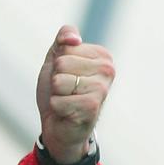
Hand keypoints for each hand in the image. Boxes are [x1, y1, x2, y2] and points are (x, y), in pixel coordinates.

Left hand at [35, 25, 114, 163]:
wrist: (59, 126)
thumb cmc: (59, 91)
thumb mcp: (56, 59)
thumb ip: (63, 38)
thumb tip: (73, 39)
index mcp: (102, 55)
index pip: (66, 46)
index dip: (57, 63)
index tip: (67, 75)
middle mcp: (107, 70)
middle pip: (62, 62)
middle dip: (56, 78)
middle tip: (65, 91)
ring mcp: (102, 88)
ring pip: (59, 81)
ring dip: (56, 94)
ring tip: (67, 101)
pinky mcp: (92, 107)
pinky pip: (58, 100)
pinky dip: (56, 108)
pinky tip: (67, 112)